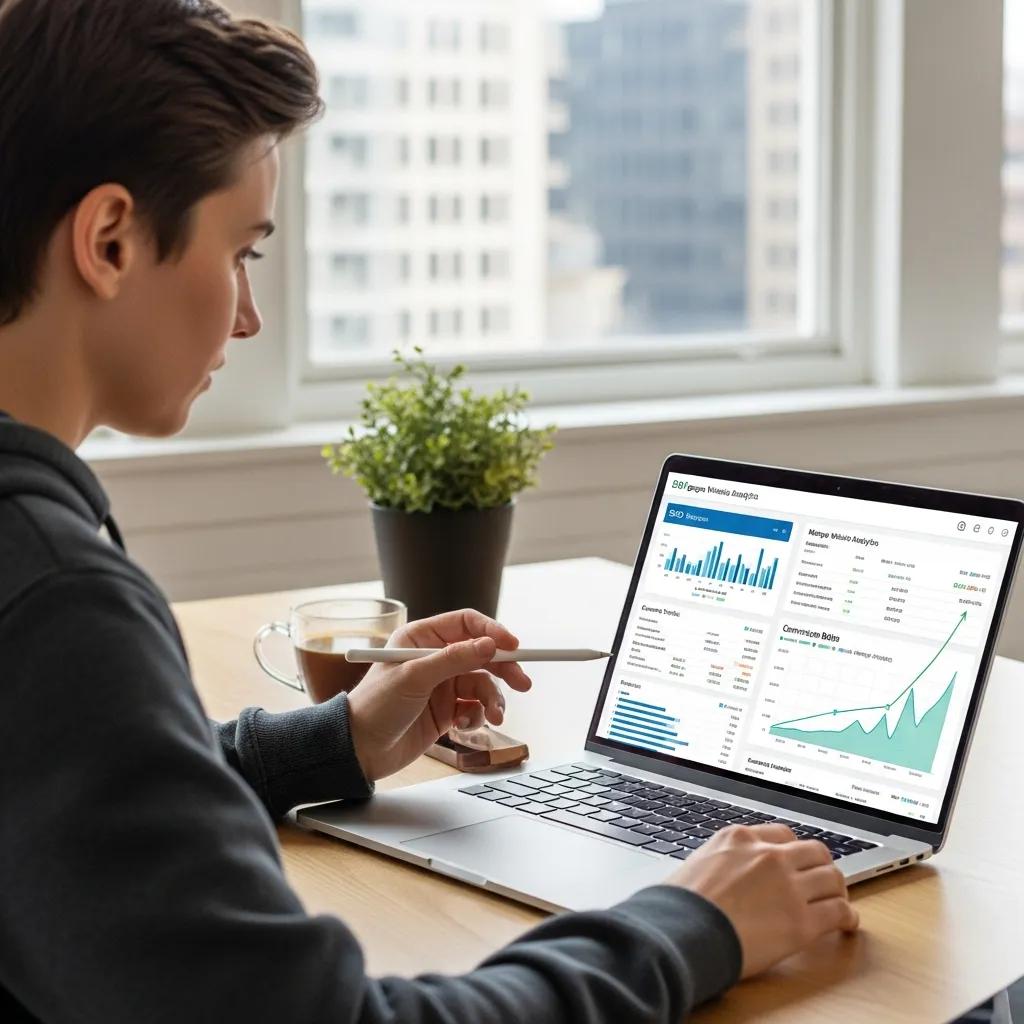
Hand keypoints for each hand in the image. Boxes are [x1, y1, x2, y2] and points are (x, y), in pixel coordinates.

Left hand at [346, 608, 532, 781]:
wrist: (359, 751)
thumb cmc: (375, 706)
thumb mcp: (414, 677)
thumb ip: (454, 659)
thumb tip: (489, 644)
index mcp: (420, 638)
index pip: (465, 624)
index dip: (492, 631)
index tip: (512, 646)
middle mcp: (433, 658)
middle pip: (481, 654)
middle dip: (503, 669)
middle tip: (523, 683)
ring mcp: (441, 685)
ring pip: (481, 684)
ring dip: (492, 700)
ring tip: (494, 717)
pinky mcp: (446, 711)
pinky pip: (474, 708)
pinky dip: (476, 717)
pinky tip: (462, 727)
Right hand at [667, 824, 859, 977]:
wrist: (681, 932)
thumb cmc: (677, 905)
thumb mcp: (694, 865)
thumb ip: (718, 864)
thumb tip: (719, 878)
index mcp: (738, 838)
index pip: (781, 835)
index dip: (793, 852)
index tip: (795, 863)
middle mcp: (768, 855)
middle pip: (813, 851)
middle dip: (820, 866)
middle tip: (821, 882)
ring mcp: (788, 886)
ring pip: (832, 877)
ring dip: (837, 890)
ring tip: (838, 902)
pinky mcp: (802, 921)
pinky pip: (839, 912)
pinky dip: (847, 917)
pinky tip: (846, 924)